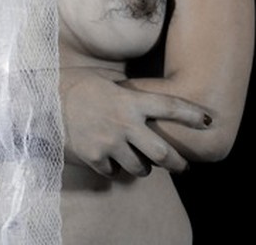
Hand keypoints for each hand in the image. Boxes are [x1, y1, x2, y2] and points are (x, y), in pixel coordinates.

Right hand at [60, 68, 210, 177]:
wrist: (45, 100)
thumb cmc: (77, 85)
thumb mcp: (108, 82)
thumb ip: (129, 94)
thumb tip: (146, 97)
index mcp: (130, 101)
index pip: (170, 107)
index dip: (192, 114)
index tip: (210, 120)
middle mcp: (124, 124)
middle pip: (163, 154)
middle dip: (179, 163)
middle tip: (185, 166)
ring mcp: (109, 143)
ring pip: (141, 169)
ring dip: (144, 168)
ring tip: (142, 163)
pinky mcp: (94, 158)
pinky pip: (114, 173)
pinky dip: (116, 170)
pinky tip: (113, 162)